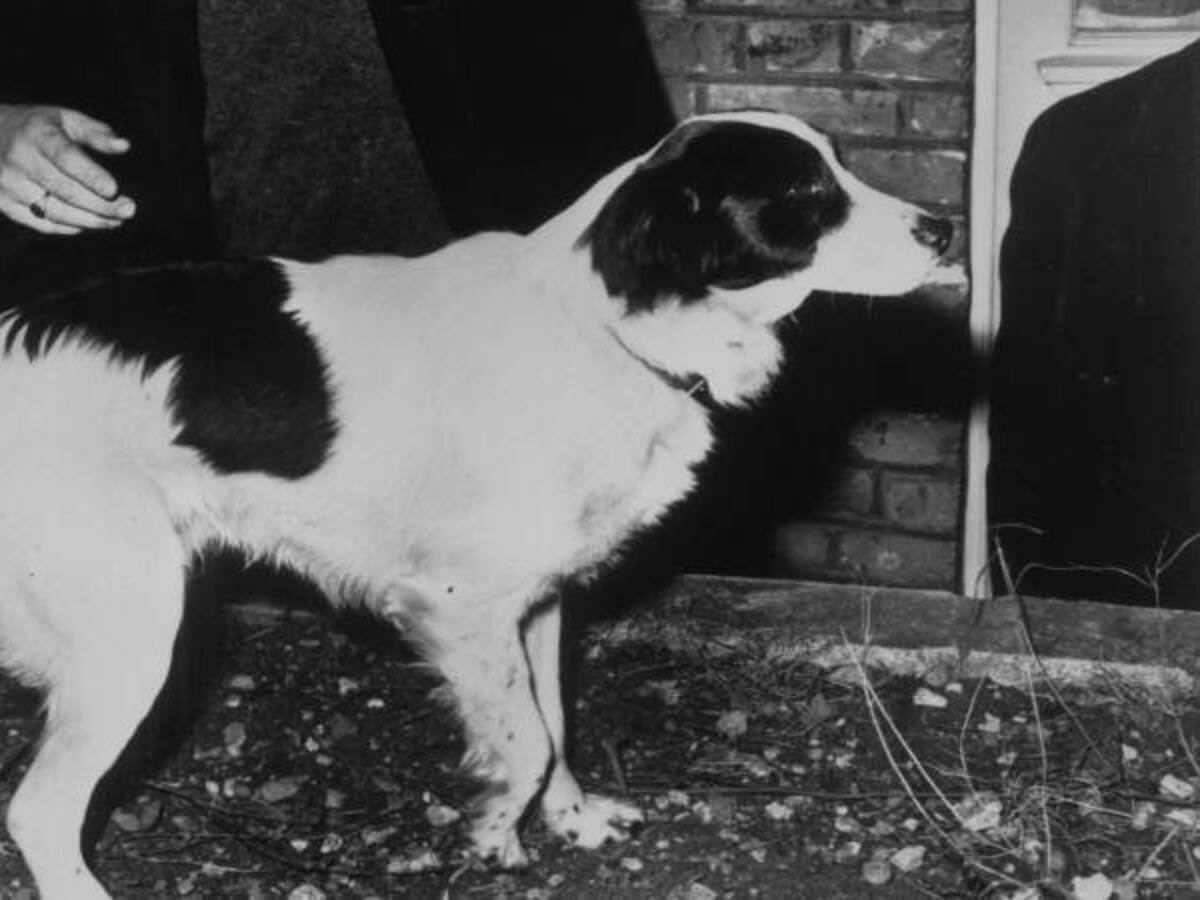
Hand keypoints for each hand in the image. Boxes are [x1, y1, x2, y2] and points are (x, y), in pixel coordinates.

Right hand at [0, 104, 136, 234]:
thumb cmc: (38, 128)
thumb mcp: (65, 119)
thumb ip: (96, 133)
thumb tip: (124, 145)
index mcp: (37, 135)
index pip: (66, 158)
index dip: (91, 176)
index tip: (114, 190)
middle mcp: (19, 160)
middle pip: (66, 191)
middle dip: (102, 205)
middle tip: (129, 210)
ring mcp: (8, 184)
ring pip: (57, 212)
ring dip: (91, 220)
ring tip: (116, 220)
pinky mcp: (4, 203)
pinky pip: (43, 223)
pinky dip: (70, 227)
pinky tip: (90, 223)